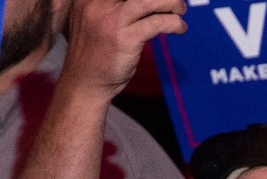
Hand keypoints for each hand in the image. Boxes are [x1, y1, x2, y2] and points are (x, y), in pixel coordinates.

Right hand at [60, 0, 187, 97]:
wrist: (85, 83)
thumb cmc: (95, 50)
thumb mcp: (98, 17)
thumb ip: (117, 5)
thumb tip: (153, 0)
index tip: (158, 1)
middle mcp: (97, 2)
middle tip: (174, 0)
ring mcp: (111, 20)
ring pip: (150, 0)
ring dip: (172, 2)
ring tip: (180, 10)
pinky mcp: (125, 39)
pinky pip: (157, 23)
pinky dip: (174, 23)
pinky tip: (179, 28)